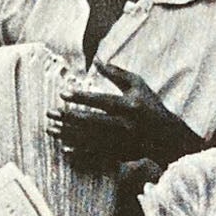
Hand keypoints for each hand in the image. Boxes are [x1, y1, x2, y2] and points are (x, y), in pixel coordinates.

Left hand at [48, 62, 191, 168]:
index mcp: (129, 106)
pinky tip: (64, 148)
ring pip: (90, 139)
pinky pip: (95, 155)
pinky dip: (79, 152)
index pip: (101, 100)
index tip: (63, 94)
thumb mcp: (138, 85)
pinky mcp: (119, 154)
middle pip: (91, 121)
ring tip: (50, 129)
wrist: (166, 137)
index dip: (81, 97)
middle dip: (68, 118)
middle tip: (50, 113)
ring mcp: (121, 142)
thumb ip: (117, 73)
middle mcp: (124, 125)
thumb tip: (97, 60)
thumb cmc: (150, 106)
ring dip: (68, 134)